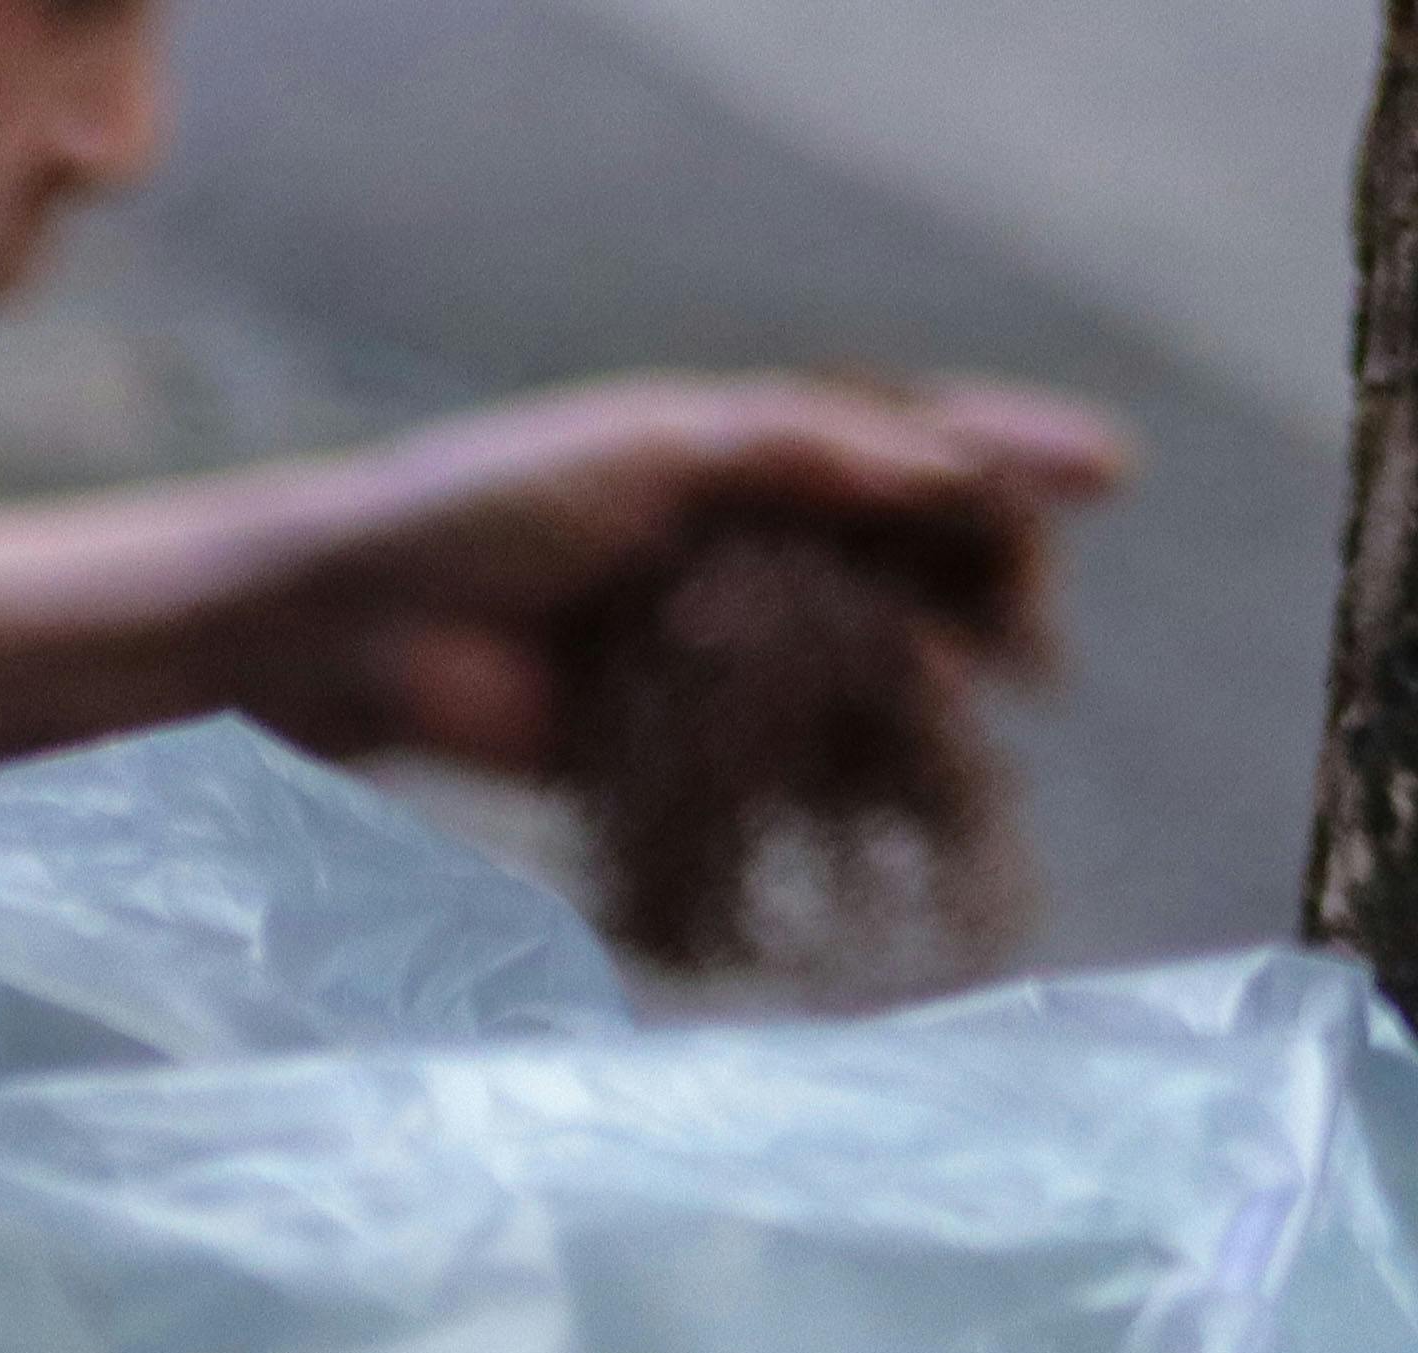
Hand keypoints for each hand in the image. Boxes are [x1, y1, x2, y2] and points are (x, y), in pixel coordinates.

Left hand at [208, 373, 1130, 777]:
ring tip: (974, 712)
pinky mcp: (680, 753)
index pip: (914, 456)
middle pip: (914, 571)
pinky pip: (787, 767)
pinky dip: (844, 781)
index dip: (1008, 468)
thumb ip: (807, 452)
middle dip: (985, 597)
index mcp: (752, 461)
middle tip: (1029, 637)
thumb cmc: (483, 507)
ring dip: (928, 699)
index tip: (1106, 475)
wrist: (354, 632)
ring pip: (866, 674)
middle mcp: (752, 558)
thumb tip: (955, 470)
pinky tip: (902, 796)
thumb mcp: (659, 448)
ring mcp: (722, 657)